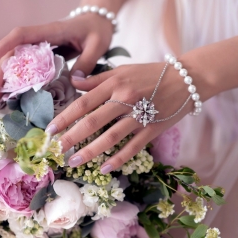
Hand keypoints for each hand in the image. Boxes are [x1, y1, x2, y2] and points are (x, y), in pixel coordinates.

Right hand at [0, 13, 113, 94]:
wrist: (99, 22)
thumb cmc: (98, 30)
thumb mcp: (97, 46)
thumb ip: (86, 63)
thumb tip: (73, 82)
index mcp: (52, 31)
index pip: (23, 35)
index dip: (6, 45)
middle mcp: (42, 38)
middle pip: (15, 52)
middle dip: (2, 70)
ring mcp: (43, 47)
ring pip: (19, 60)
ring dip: (8, 76)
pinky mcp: (46, 55)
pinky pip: (30, 66)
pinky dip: (21, 79)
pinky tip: (15, 93)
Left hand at [46, 62, 195, 173]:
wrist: (187, 80)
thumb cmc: (153, 73)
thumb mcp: (124, 69)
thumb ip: (98, 78)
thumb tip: (73, 82)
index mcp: (116, 83)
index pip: (84, 102)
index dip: (66, 116)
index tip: (50, 129)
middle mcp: (126, 99)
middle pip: (93, 121)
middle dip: (72, 137)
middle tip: (56, 150)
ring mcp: (140, 115)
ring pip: (111, 136)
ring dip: (91, 151)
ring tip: (75, 162)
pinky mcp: (153, 129)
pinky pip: (133, 146)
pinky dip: (119, 158)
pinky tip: (106, 168)